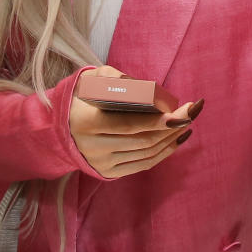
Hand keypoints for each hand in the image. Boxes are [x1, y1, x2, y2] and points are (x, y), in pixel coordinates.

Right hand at [69, 66, 201, 179]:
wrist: (57, 127)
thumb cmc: (80, 97)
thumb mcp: (91, 80)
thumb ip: (116, 79)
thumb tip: (148, 89)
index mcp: (87, 122)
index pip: (130, 124)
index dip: (159, 121)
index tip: (182, 112)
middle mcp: (93, 147)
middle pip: (143, 140)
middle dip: (173, 127)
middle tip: (193, 111)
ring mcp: (101, 163)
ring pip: (146, 154)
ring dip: (171, 139)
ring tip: (187, 123)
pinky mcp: (108, 172)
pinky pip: (142, 164)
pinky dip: (164, 153)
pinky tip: (177, 139)